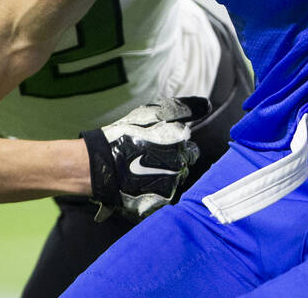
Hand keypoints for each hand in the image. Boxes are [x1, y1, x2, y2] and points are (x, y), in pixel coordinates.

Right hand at [80, 96, 210, 220]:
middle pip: (183, 167)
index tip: (159, 149)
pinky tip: (139, 186)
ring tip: (140, 174)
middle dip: (170, 164)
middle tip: (148, 161)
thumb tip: (207, 105)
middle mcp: (180, 163)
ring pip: (173, 183)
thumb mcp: (154, 113)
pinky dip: (153, 194)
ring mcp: (170, 184)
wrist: (101, 164)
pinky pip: (162, 198)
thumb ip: (183, 109)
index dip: (175, 149)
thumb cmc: (125, 135)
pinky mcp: (160, 201)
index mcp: (180, 141)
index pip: (190, 149)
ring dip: (162, 179)